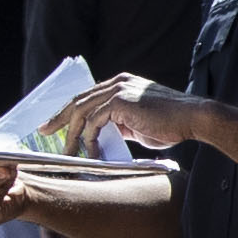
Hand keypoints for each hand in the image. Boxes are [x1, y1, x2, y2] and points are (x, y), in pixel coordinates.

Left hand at [61, 74, 199, 155]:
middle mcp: (116, 82)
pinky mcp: (121, 101)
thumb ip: (120, 124)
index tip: (55, 124)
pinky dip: (90, 140)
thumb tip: (103, 137)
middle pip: (78, 100)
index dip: (69, 110)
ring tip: (66, 152)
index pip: (87, 96)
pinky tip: (91, 155)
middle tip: (44, 132)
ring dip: (71, 134)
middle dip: (59, 117)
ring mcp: (118, 90)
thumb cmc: (172, 124)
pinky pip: (95, 122)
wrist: (193, 118)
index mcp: (120, 84)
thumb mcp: (139, 124)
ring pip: (82, 111)